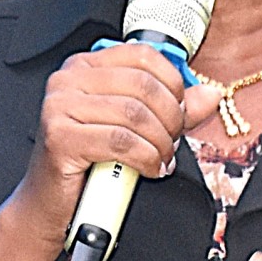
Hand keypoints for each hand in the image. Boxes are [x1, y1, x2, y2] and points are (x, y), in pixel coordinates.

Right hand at [18, 44, 222, 244]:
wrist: (50, 204)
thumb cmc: (90, 163)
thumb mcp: (134, 127)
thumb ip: (171, 107)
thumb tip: (210, 94)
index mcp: (85, 66)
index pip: (142, 55)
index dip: (173, 83)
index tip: (181, 111)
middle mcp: (68, 79)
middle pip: (143, 85)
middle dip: (170, 118)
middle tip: (173, 141)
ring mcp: (59, 107)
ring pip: (135, 115)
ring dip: (161, 143)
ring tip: (162, 159)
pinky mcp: (60, 137)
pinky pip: (121, 142)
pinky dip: (146, 159)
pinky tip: (150, 169)